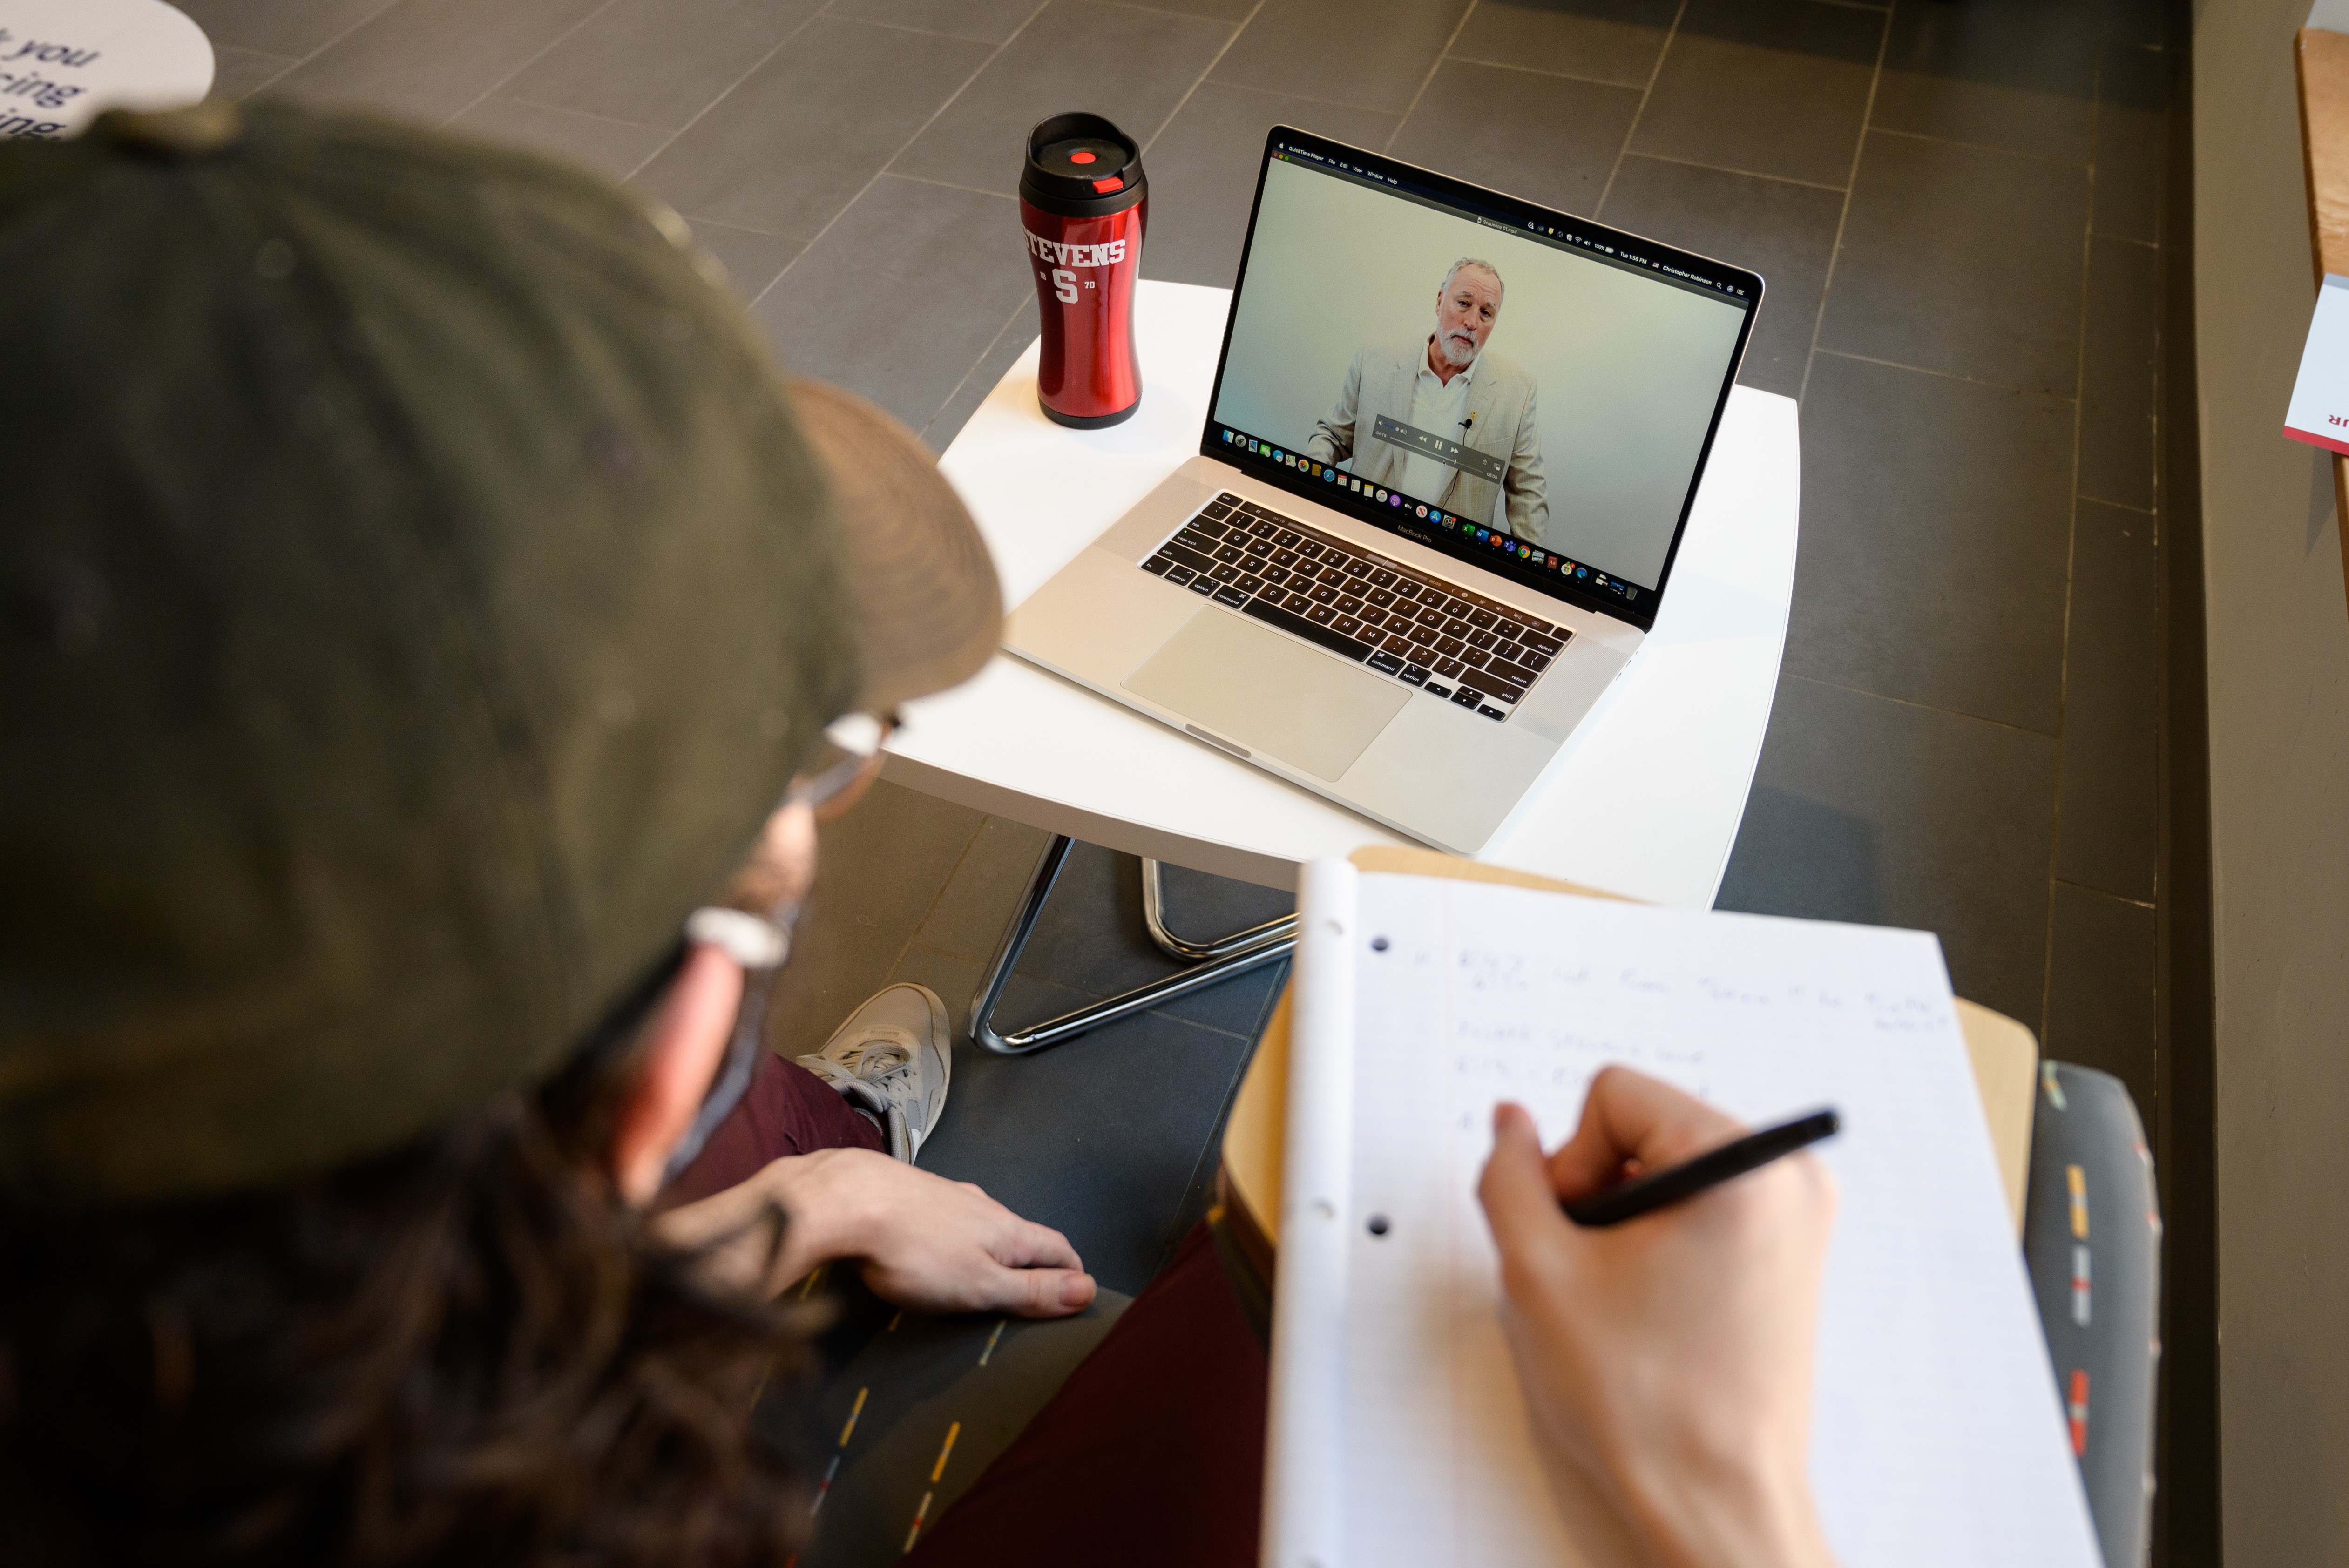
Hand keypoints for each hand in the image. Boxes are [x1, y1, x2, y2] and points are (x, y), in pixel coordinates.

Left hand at [655, 1148, 1095, 1318]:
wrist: (847, 1200)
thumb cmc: (914, 1250)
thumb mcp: (981, 1284)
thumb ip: (1032, 1290)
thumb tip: (1087, 1290)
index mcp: (1006, 1230)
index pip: (1057, 1247)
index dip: (1072, 1271)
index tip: (1078, 1290)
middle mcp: (981, 1206)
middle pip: (1020, 1233)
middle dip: (1031, 1259)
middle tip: (1033, 1289)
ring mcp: (944, 1196)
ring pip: (980, 1223)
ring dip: (989, 1246)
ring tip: (983, 1271)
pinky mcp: (908, 1194)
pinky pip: (942, 1218)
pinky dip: (950, 1237)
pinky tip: (929, 1249)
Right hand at [1477, 1068, 1837, 1567]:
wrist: (1717, 1499)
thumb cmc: (1647, 1403)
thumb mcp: (1538, 1272)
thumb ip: (1509, 1177)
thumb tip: (1512, 1123)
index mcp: (1744, 1166)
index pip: (1614, 1094)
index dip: (1570, 1163)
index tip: (1580, 1237)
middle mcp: (1789, 1178)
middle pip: (1645, 1125)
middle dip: (1601, 1190)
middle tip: (1598, 1274)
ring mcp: (1800, 1216)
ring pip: (1669, 1166)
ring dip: (1629, 1220)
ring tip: (1627, 1297)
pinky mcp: (1793, 1251)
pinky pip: (1704, 1203)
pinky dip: (1664, 1239)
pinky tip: (1656, 1304)